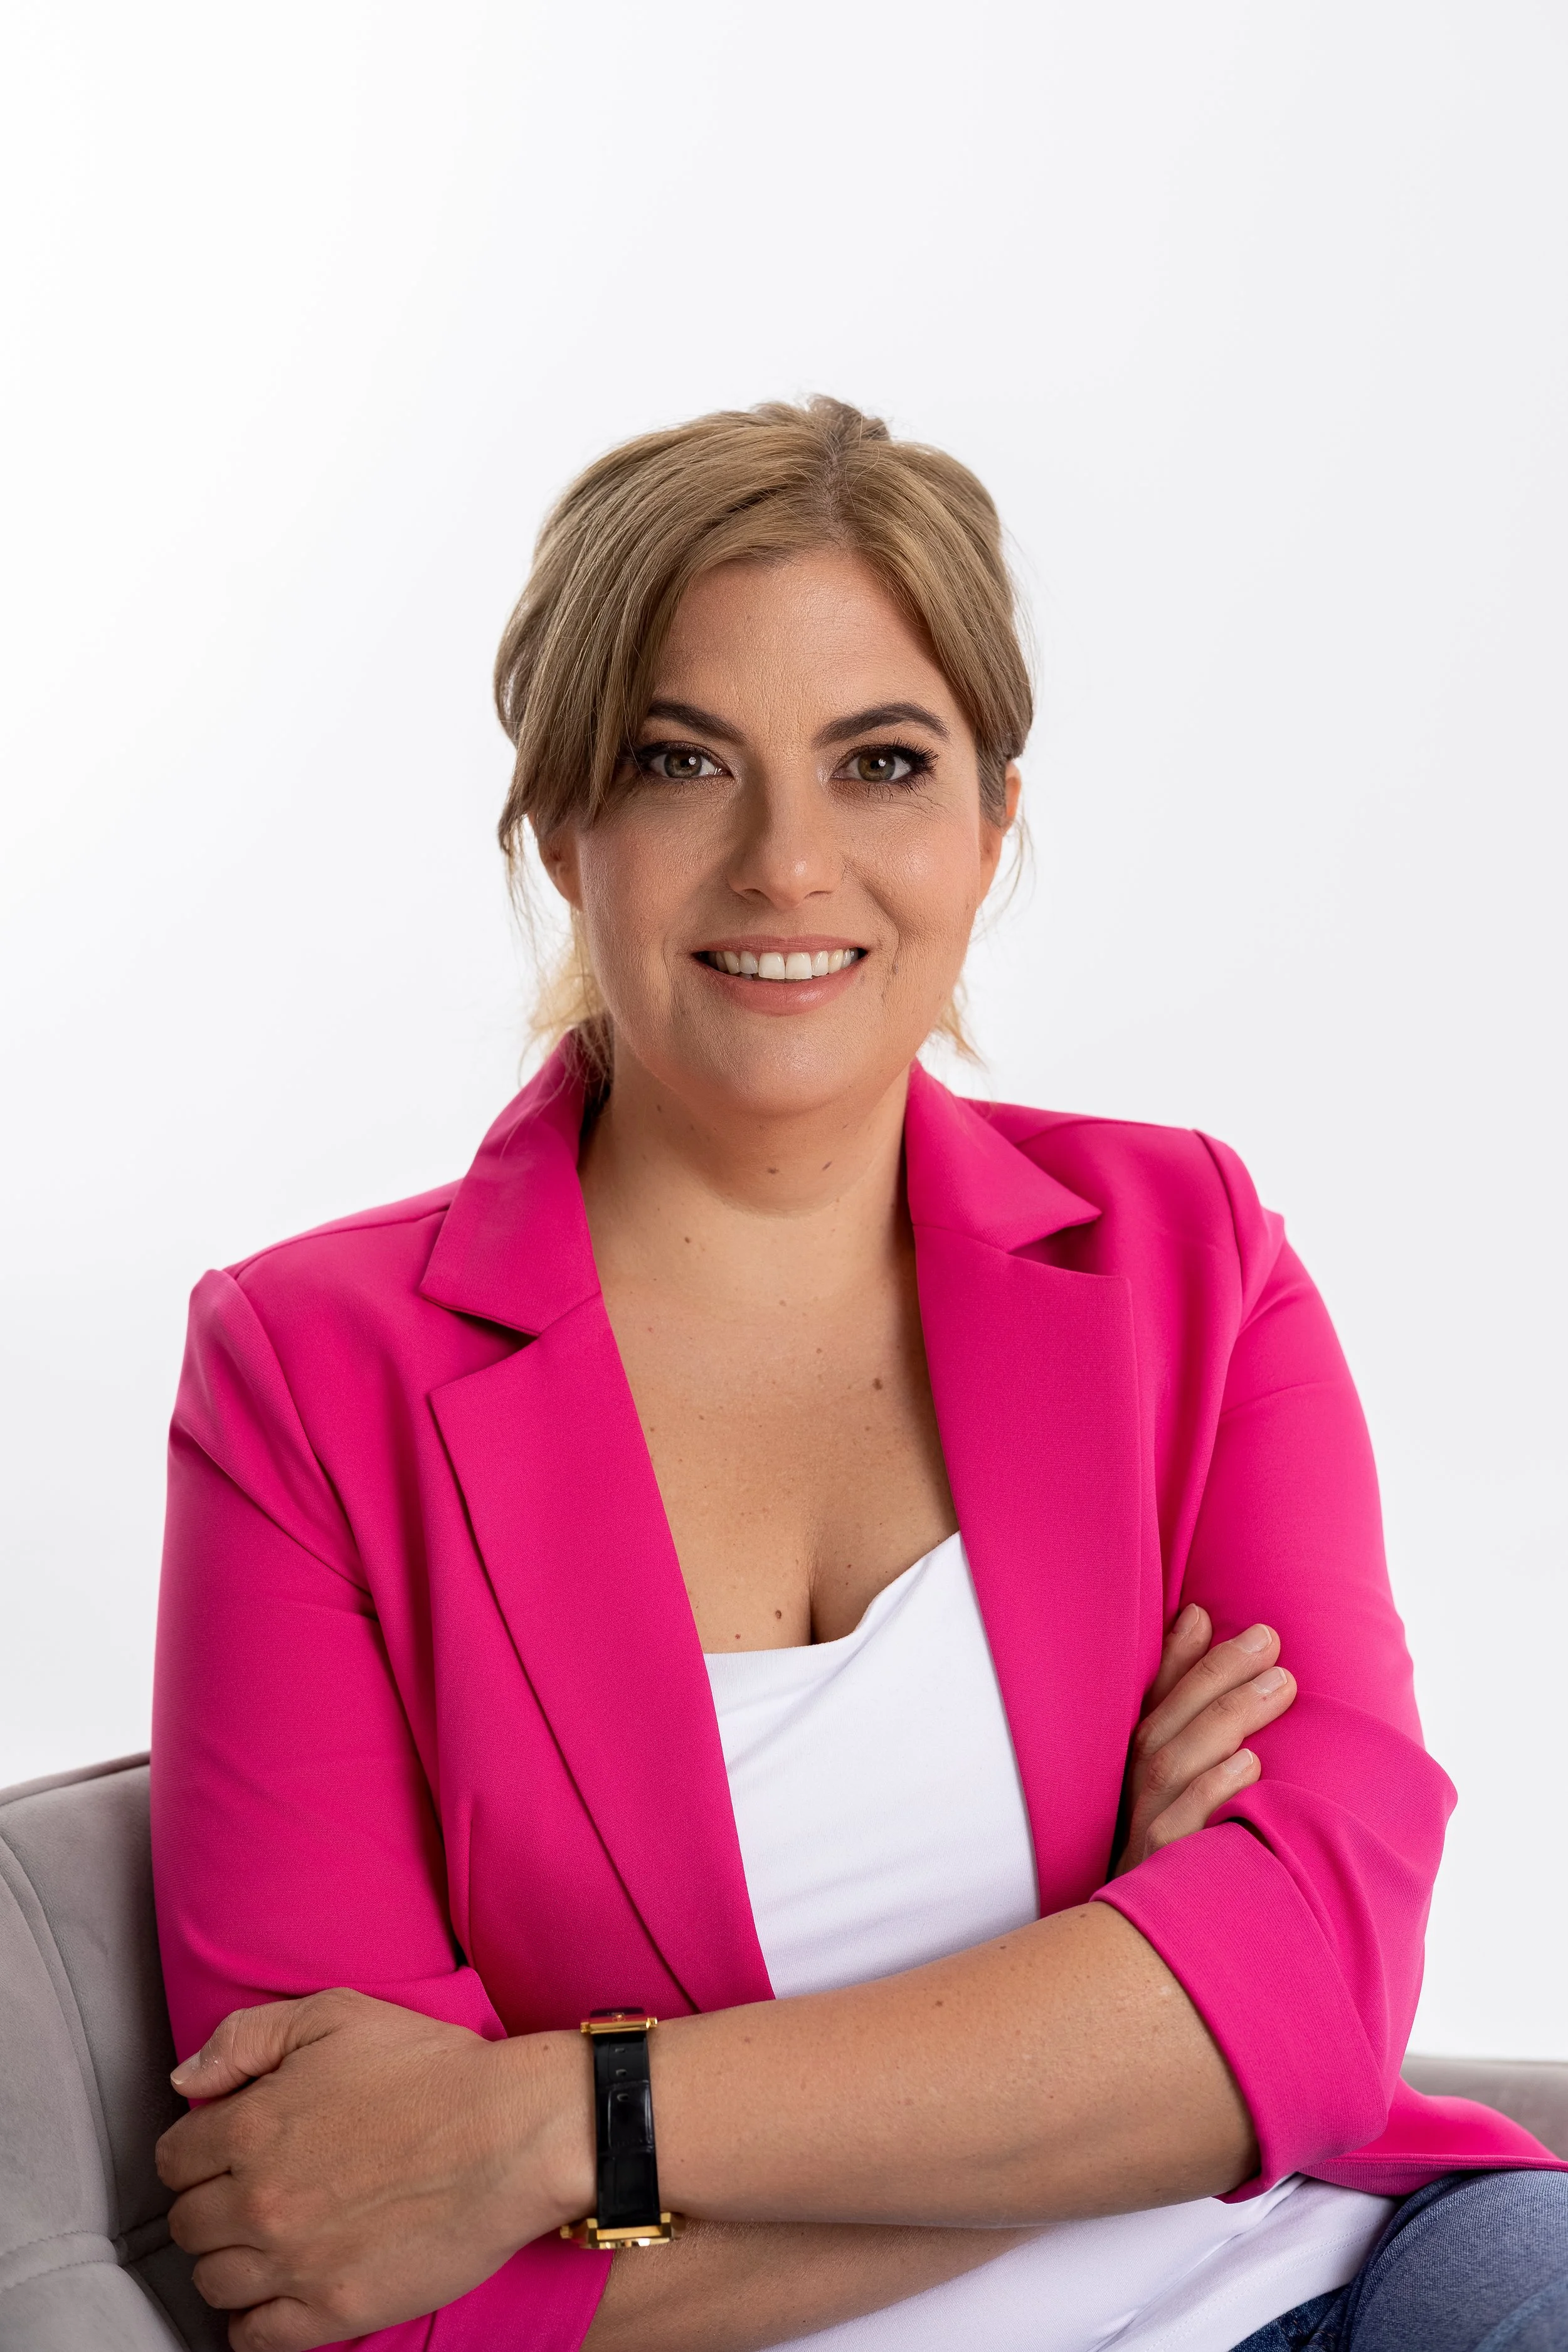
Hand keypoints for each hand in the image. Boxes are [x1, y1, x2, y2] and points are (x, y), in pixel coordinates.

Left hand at [155, 1988, 593, 2351]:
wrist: (510, 2134)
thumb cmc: (430, 2069)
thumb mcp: (336, 2014)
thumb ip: (247, 2037)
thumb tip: (185, 2078)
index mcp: (252, 2125)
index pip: (174, 2159)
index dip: (198, 2149)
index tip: (227, 2148)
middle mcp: (260, 2199)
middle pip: (187, 2224)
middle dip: (212, 2202)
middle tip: (254, 2187)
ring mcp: (294, 2262)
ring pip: (213, 2280)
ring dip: (230, 2258)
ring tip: (271, 2236)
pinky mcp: (332, 2310)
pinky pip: (253, 2337)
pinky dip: (253, 2319)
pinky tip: (279, 2289)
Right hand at [1113, 1608, 1295, 1875]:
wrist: (1155, 1966)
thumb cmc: (1184, 1865)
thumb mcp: (1187, 1795)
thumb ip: (1191, 1717)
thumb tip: (1203, 1629)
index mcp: (1132, 1775)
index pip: (1150, 1704)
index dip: (1175, 1660)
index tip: (1208, 1615)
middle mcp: (1129, 1799)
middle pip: (1163, 1724)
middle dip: (1214, 1676)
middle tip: (1268, 1640)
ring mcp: (1140, 1836)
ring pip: (1171, 1764)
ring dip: (1225, 1718)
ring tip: (1280, 1684)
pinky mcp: (1156, 1876)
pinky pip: (1180, 1827)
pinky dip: (1211, 1790)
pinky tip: (1250, 1763)